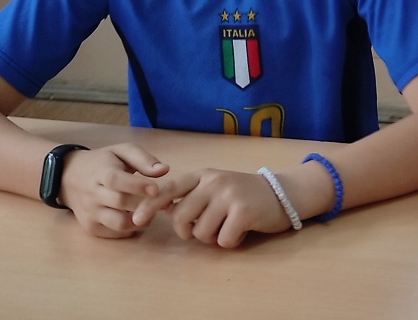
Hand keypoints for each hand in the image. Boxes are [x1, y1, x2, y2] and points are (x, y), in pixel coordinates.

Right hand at [58, 144, 169, 238]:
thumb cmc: (103, 162)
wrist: (69, 177)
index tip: (157, 189)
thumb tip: (164, 170)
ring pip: (119, 223)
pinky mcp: (91, 228)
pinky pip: (115, 233)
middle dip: (144, 204)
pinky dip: (130, 229)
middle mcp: (93, 194)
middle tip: (163, 202)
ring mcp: (90, 213)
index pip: (117, 180)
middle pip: (120, 202)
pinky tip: (137, 217)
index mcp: (101, 172)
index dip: (137, 186)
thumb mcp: (121, 151)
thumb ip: (143, 159)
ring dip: (140, 220)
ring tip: (150, 210)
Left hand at [131, 167, 292, 248]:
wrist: (282, 193)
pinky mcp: (244, 211)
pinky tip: (241, 230)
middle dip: (189, 231)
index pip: (168, 189)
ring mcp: (229, 194)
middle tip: (206, 228)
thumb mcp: (214, 188)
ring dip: (212, 238)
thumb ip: (189, 196)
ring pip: (201, 233)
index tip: (136, 220)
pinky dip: (230, 242)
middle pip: (181, 218)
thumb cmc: (242, 194)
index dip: (149, 205)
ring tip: (227, 226)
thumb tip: (157, 208)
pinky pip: (223, 241)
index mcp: (203, 175)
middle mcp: (214, 181)